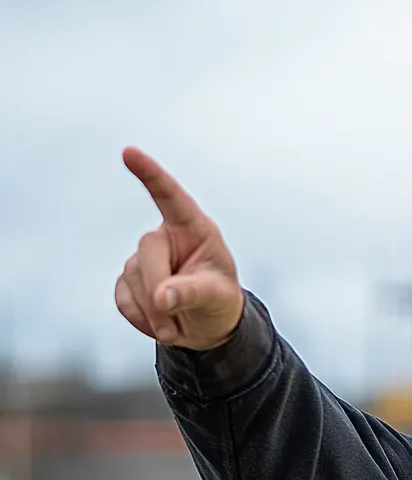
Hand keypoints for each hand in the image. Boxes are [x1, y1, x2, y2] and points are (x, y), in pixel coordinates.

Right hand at [116, 147, 244, 349]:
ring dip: (153, 313)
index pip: (171, 197)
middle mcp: (165, 237)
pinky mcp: (127, 280)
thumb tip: (162, 297)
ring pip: (132, 281)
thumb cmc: (220, 302)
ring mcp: (143, 257)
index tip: (129, 152)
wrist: (207, 325)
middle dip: (159, 291)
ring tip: (175, 328)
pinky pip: (123, 299)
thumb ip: (193, 293)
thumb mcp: (218, 297)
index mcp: (194, 228)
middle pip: (147, 255)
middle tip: (174, 323)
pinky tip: (160, 324)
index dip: (150, 174)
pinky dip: (140, 319)